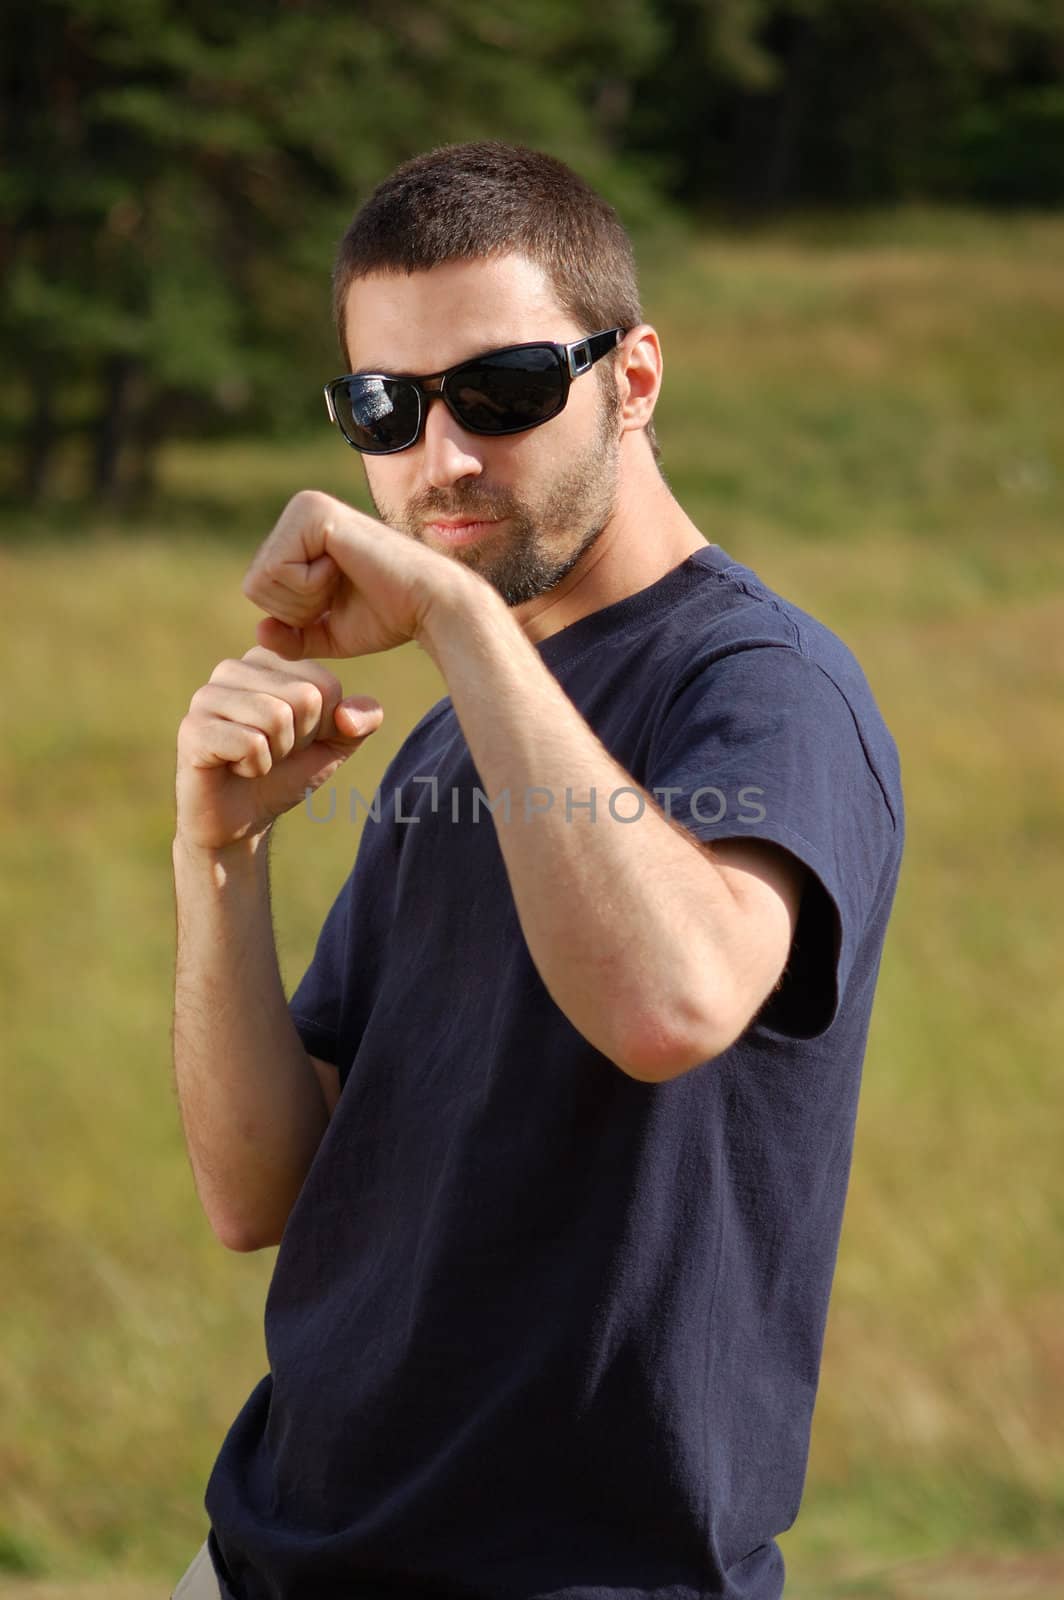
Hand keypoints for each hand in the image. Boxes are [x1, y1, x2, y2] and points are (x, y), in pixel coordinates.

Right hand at [175, 646, 382, 851]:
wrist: (240, 819)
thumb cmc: (284, 773)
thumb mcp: (334, 745)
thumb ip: (359, 721)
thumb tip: (352, 714)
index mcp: (268, 660)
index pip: (326, 685)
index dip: (321, 726)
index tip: (294, 739)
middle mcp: (233, 668)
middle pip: (305, 698)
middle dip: (299, 740)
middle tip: (271, 752)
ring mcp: (207, 695)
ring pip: (277, 717)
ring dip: (276, 754)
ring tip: (253, 758)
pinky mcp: (193, 728)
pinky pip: (251, 743)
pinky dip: (255, 767)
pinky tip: (233, 768)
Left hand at [240, 490, 470, 660]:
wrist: (430, 605)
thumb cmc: (389, 616)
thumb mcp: (331, 633)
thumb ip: (294, 636)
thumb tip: (259, 631)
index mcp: (301, 534)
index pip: (259, 589)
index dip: (296, 615)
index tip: (338, 601)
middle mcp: (300, 511)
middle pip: (256, 584)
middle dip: (298, 608)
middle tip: (343, 592)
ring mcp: (306, 506)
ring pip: (262, 577)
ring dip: (306, 597)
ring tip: (345, 579)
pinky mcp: (315, 512)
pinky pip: (278, 569)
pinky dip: (311, 586)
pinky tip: (344, 569)